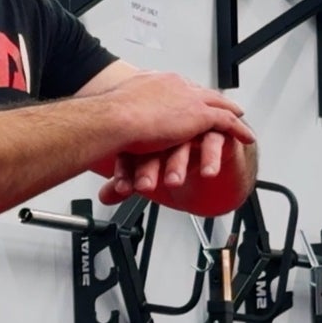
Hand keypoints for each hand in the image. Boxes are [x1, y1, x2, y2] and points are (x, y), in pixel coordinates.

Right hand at [95, 69, 246, 161]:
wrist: (115, 118)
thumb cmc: (110, 116)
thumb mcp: (116, 107)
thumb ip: (122, 109)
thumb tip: (116, 117)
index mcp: (155, 81)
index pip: (177, 85)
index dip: (187, 93)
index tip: (190, 98)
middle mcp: (175, 85)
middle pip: (200, 90)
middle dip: (211, 97)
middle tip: (221, 102)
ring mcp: (190, 99)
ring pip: (218, 103)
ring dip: (230, 110)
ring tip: (239, 115)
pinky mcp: (201, 115)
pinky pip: (227, 122)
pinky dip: (238, 129)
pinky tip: (246, 136)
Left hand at [98, 125, 253, 212]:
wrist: (213, 149)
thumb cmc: (178, 155)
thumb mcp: (150, 171)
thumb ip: (127, 183)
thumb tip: (105, 197)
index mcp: (148, 130)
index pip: (133, 147)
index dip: (126, 169)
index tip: (123, 188)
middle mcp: (169, 125)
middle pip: (156, 143)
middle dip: (149, 168)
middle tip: (144, 186)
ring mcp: (192, 126)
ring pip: (183, 143)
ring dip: (178, 163)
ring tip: (173, 182)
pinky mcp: (216, 130)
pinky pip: (213, 142)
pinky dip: (211, 158)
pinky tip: (209, 173)